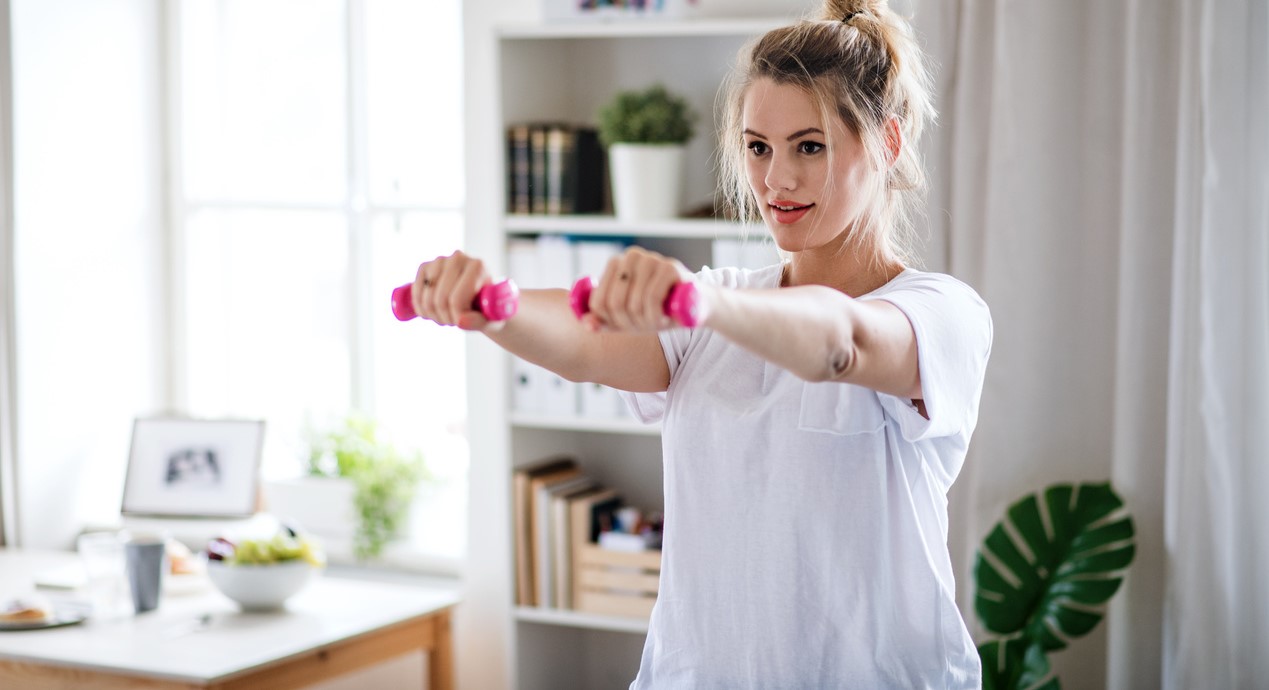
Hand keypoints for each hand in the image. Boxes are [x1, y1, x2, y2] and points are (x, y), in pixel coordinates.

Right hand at [411, 250, 494, 330]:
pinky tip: (430, 312)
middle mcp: (458, 258)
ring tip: (445, 317)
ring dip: (433, 315)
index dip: (456, 318)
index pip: (457, 299)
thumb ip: (479, 322)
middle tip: (454, 322)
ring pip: (427, 298)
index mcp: (478, 267)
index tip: (462, 323)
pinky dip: (420, 307)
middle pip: (440, 300)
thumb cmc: (487, 309)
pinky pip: (416, 293)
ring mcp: (440, 260)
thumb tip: (461, 321)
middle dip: (445, 318)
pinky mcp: (425, 266)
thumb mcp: (490, 320)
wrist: (479, 296)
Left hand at [581, 247, 696, 331]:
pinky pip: (651, 300)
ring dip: (646, 322)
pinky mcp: (670, 267)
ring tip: (658, 320)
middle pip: (613, 303)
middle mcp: (631, 256)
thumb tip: (586, 324)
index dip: (611, 322)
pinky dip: (656, 316)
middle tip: (645, 324)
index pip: (597, 302)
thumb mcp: (627, 319)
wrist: (698, 307)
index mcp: (616, 264)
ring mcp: (651, 259)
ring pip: (632, 304)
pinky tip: (665, 317)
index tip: (628, 324)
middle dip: (629, 323)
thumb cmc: (660, 311)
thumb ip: (604, 321)